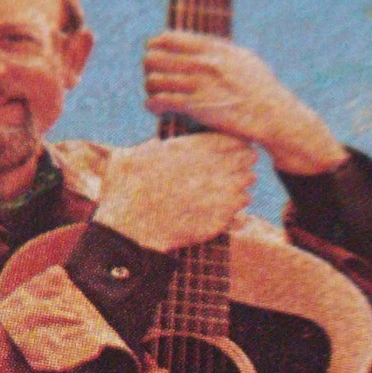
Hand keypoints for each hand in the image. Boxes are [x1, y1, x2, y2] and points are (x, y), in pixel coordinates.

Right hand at [94, 132, 256, 252]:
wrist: (129, 233)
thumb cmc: (124, 194)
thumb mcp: (127, 158)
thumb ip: (146, 147)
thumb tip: (155, 144)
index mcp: (192, 149)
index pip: (233, 139)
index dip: (231, 145)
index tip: (224, 152)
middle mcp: (212, 168)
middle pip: (247, 158)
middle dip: (240, 162)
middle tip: (229, 170)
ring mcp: (220, 193)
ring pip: (248, 181)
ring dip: (239, 183)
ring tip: (225, 189)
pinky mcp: (221, 217)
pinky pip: (241, 205)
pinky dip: (234, 206)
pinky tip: (220, 207)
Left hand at [144, 32, 347, 175]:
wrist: (274, 115)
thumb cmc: (260, 90)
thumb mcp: (243, 60)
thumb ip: (219, 51)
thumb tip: (197, 46)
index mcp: (214, 48)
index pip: (169, 38)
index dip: (156, 47)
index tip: (156, 56)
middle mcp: (205, 63)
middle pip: (155, 58)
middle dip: (150, 69)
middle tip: (156, 80)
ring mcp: (200, 84)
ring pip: (154, 80)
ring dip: (151, 89)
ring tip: (157, 96)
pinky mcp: (196, 107)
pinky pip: (160, 101)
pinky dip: (153, 105)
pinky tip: (158, 109)